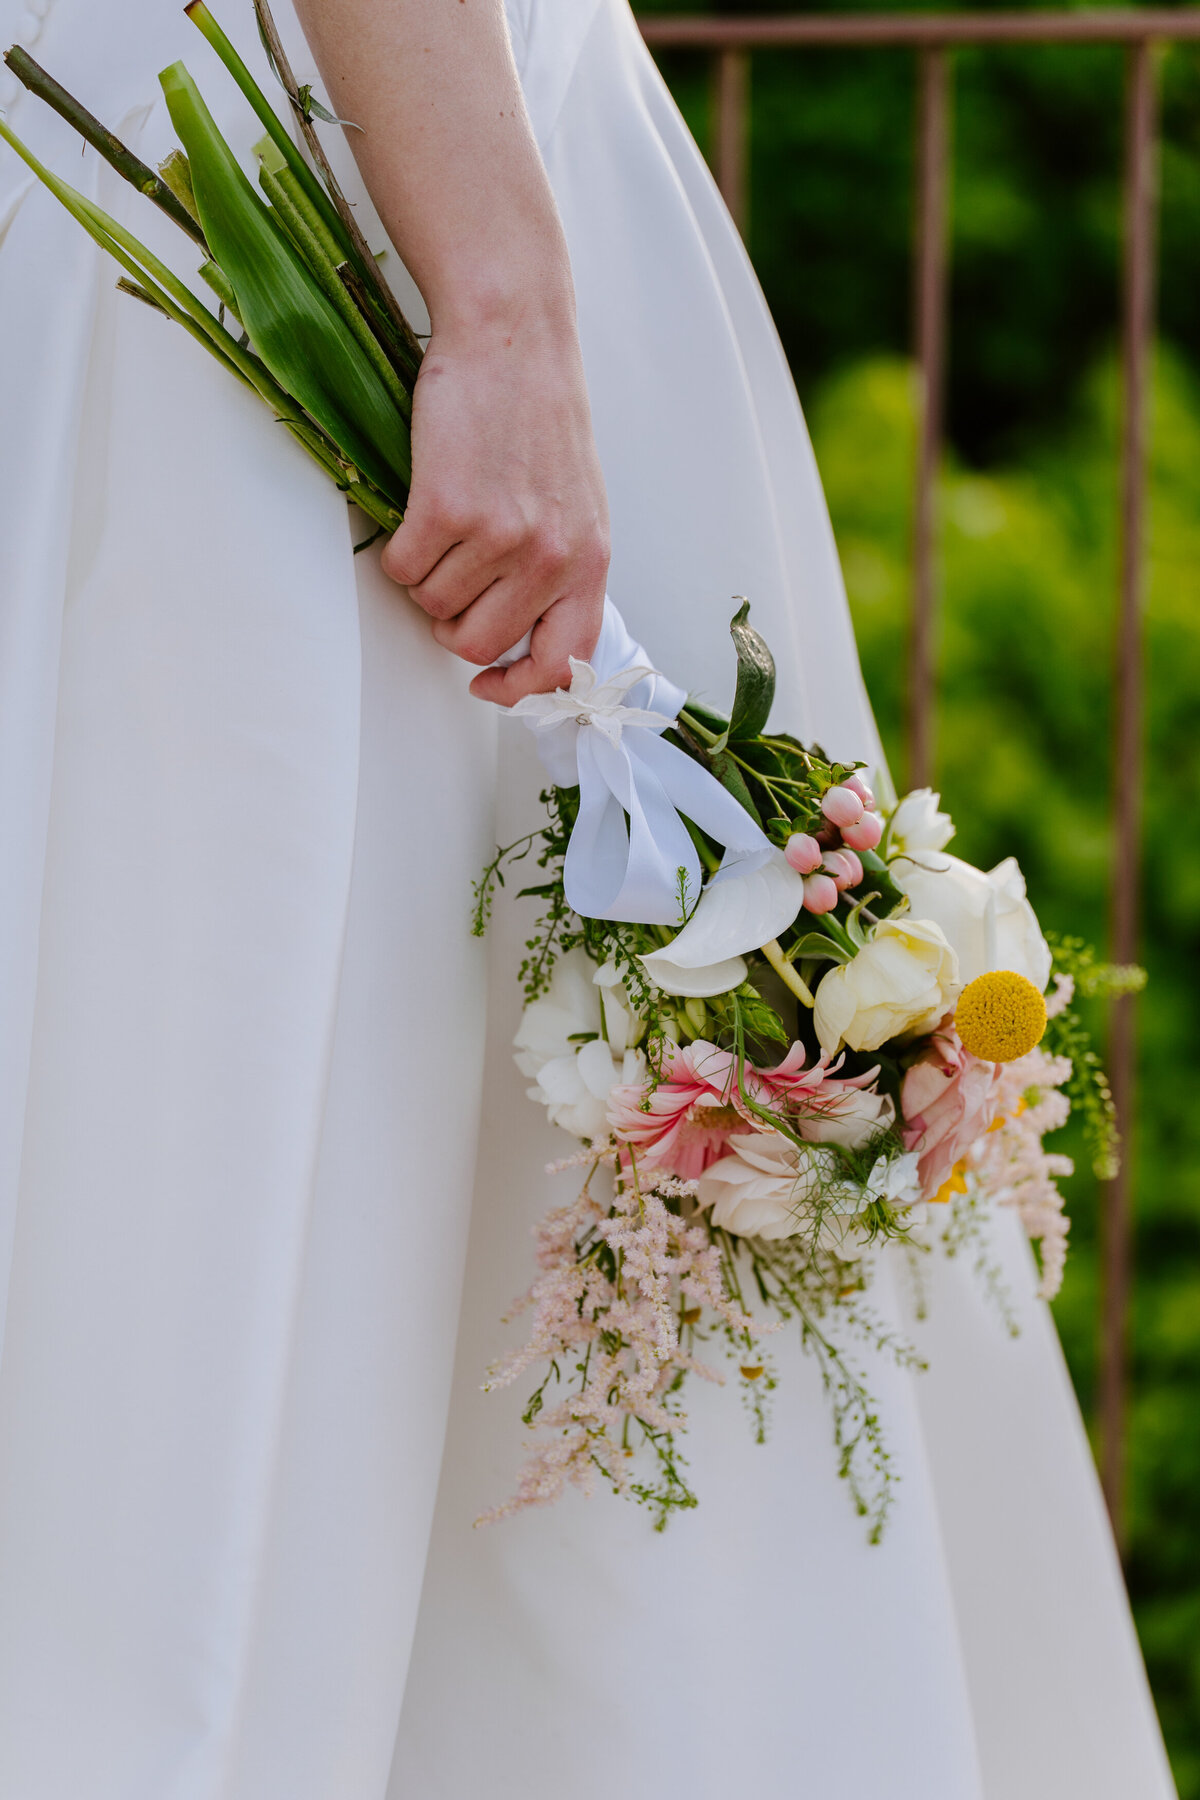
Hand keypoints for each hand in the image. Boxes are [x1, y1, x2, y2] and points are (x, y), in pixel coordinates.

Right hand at [381, 310, 609, 702]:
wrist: (513, 340)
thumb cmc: (538, 418)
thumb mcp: (577, 507)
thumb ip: (560, 572)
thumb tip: (521, 638)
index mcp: (589, 562)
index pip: (563, 664)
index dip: (518, 689)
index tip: (486, 684)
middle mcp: (551, 558)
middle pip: (476, 644)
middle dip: (449, 623)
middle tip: (448, 583)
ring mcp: (500, 536)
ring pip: (433, 606)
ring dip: (424, 578)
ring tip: (441, 529)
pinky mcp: (447, 510)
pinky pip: (403, 570)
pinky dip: (398, 551)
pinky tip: (417, 512)